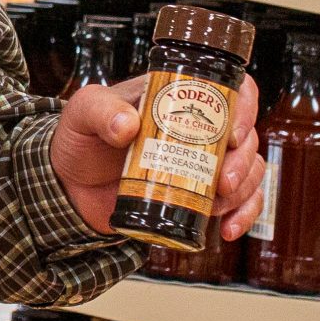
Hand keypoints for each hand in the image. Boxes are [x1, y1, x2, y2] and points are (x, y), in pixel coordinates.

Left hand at [50, 73, 263, 240]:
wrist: (69, 186)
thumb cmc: (81, 139)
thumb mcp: (82, 114)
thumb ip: (100, 111)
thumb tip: (128, 125)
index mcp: (178, 98)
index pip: (229, 90)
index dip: (243, 108)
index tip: (232, 134)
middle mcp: (199, 130)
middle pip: (247, 136)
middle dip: (243, 161)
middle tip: (222, 180)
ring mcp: (202, 165)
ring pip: (250, 170)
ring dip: (245, 189)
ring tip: (217, 204)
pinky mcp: (199, 196)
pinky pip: (240, 203)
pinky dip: (243, 215)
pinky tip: (227, 229)